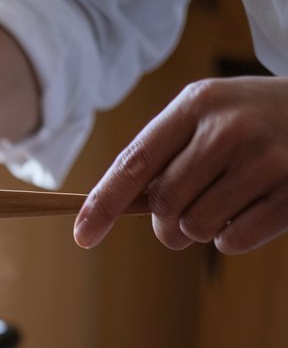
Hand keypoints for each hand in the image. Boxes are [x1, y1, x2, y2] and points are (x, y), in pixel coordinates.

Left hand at [74, 76, 287, 253]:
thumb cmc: (248, 120)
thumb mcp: (204, 115)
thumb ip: (159, 154)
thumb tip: (109, 209)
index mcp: (197, 105)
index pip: (135, 163)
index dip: (103, 204)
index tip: (83, 235)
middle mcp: (230, 129)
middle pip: (163, 205)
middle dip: (165, 220)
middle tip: (188, 206)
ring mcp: (265, 161)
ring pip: (194, 228)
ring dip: (199, 229)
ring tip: (226, 199)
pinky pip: (232, 243)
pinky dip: (232, 238)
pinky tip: (251, 208)